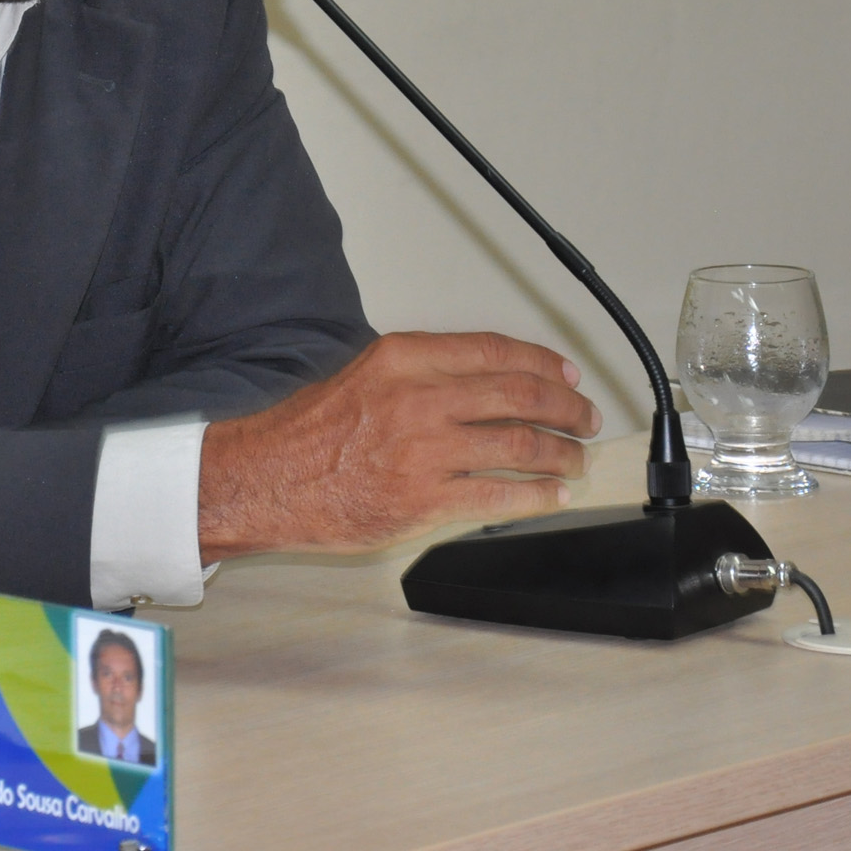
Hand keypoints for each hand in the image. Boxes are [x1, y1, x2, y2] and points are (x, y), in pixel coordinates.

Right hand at [198, 331, 600, 559]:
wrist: (267, 478)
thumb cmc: (306, 432)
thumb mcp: (361, 373)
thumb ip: (418, 373)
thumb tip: (478, 384)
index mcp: (404, 358)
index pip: (496, 351)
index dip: (544, 363)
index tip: (567, 376)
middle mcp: (420, 397)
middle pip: (520, 395)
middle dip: (566, 409)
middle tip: (584, 420)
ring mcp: (425, 450)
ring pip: (520, 445)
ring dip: (560, 454)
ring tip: (575, 460)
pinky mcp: (424, 498)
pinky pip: (498, 495)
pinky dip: (535, 495)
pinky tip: (550, 495)